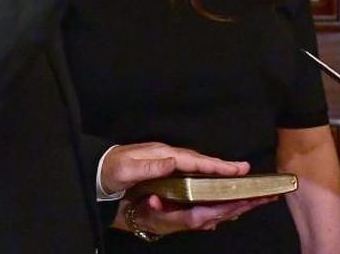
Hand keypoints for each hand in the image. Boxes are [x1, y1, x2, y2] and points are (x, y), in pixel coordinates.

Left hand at [99, 142, 249, 195]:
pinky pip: (190, 176)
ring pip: (198, 169)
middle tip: (246, 172)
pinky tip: (213, 184)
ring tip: (236, 178)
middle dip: (224, 168)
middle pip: (201, 164)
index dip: (217, 165)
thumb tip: (173, 161)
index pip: (195, 160)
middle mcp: (167, 159)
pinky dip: (205, 177)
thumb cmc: (108, 171)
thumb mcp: (125, 169)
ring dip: (217, 173)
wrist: (94, 174)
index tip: (238, 169)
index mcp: (162, 156)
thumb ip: (148, 166)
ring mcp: (166, 166)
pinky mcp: (163, 174)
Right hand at [114, 194, 276, 235]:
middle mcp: (200, 220)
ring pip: (230, 213)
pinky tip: (248, 201)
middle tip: (271, 195)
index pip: (219, 210)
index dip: (236, 203)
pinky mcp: (202, 216)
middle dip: (250, 204)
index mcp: (191, 217)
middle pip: (230, 212)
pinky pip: (224, 211)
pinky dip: (238, 206)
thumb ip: (154, 205)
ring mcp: (202, 219)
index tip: (253, 197)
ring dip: (248, 205)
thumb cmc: (145, 212)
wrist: (139, 219)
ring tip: (266, 197)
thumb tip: (153, 199)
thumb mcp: (148, 209)